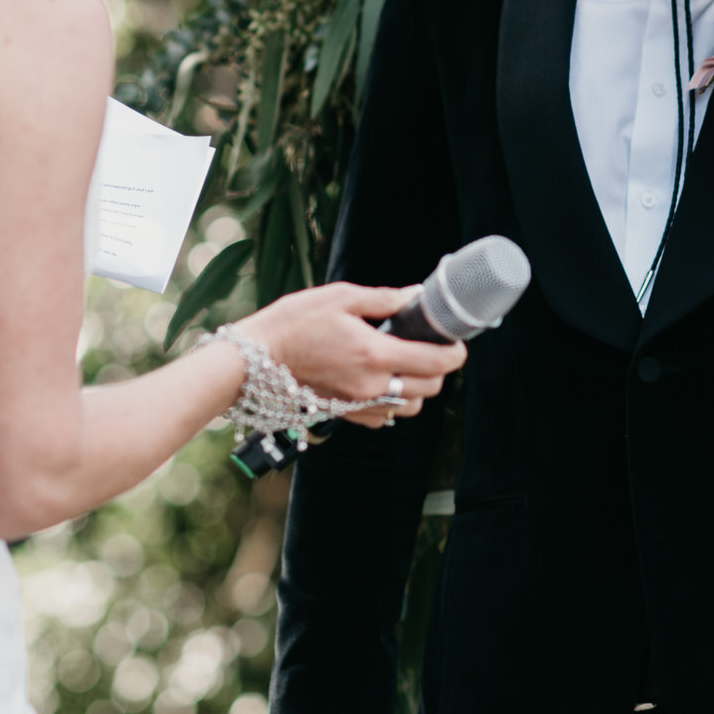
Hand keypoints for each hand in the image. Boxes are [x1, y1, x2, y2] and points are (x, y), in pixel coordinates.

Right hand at [235, 283, 465, 428]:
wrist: (256, 359)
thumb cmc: (293, 323)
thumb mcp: (341, 297)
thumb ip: (384, 299)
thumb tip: (415, 296)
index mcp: (374, 354)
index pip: (435, 362)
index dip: (456, 353)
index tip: (457, 343)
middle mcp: (371, 386)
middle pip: (430, 388)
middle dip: (440, 369)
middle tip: (433, 348)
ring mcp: (358, 405)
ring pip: (410, 407)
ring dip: (419, 389)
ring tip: (409, 365)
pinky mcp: (345, 415)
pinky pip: (385, 417)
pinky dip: (394, 402)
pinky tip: (383, 380)